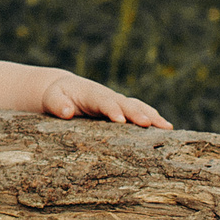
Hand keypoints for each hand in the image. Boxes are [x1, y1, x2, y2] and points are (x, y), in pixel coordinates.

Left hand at [41, 72, 171, 128]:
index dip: (112, 110)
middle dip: (137, 113)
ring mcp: (117, 102)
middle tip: (149, 124)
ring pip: (137, 106)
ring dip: (152, 115)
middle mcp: (108, 96)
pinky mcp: (122, 109)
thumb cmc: (57, 97)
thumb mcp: (51, 99)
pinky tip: (166, 129)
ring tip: (167, 127)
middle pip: (125, 103)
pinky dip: (153, 118)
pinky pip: (140, 111)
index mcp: (91, 94)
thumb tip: (66, 112)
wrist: (65, 90)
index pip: (103, 101)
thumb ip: (57, 104)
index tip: (120, 121)